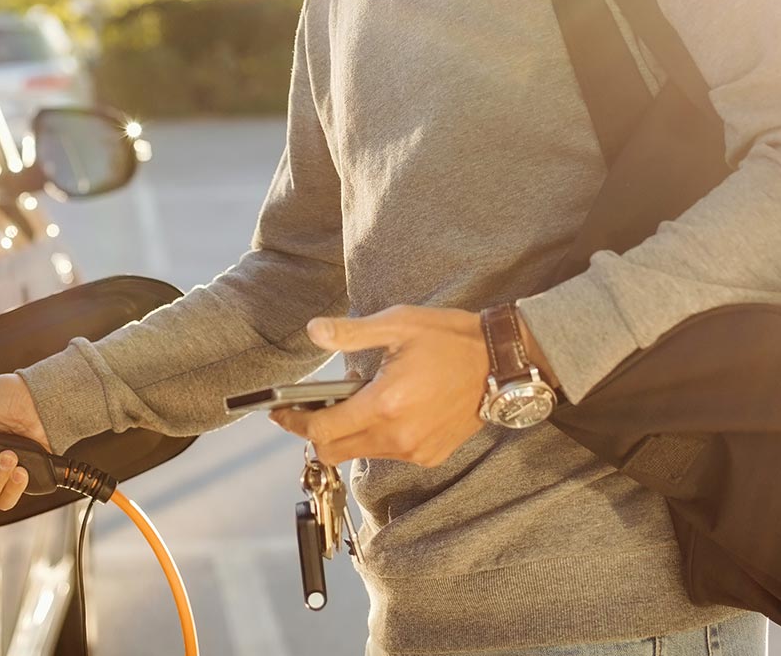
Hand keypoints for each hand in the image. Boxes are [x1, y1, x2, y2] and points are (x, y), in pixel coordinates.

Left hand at [271, 305, 487, 467]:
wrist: (501, 364)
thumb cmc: (449, 339)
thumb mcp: (398, 324)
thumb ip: (351, 333)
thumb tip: (314, 331)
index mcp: (384, 404)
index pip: (322, 429)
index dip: (294, 422)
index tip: (279, 412)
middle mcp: (397, 436)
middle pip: (334, 451)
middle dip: (315, 433)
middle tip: (310, 409)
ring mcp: (414, 451)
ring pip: (360, 454)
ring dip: (347, 435)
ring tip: (354, 404)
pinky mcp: (429, 456)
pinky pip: (387, 455)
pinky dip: (376, 438)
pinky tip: (386, 411)